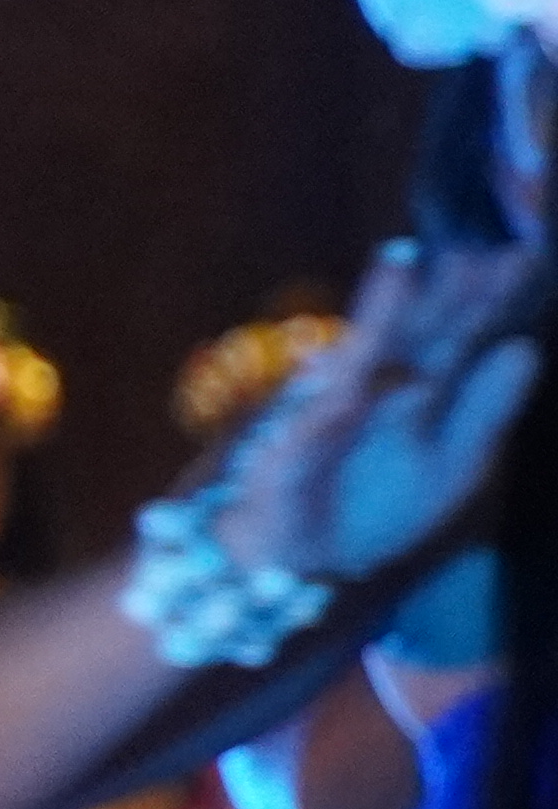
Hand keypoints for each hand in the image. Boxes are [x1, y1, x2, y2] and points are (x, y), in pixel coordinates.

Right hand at [205, 229, 557, 592]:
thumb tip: (524, 346)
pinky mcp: (285, 458)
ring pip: (355, 363)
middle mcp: (370, 390)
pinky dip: (329, 411)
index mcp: (415, 391)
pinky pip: (309, 433)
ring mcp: (325, 417)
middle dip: (440, 295)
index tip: (518, 258)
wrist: (302, 558)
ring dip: (374, 316)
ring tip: (398, 265)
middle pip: (410, 335)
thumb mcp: (456, 462)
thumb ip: (486, 408)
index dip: (484, 301)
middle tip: (477, 251)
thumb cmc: (377, 504)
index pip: (453, 337)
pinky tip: (355, 385)